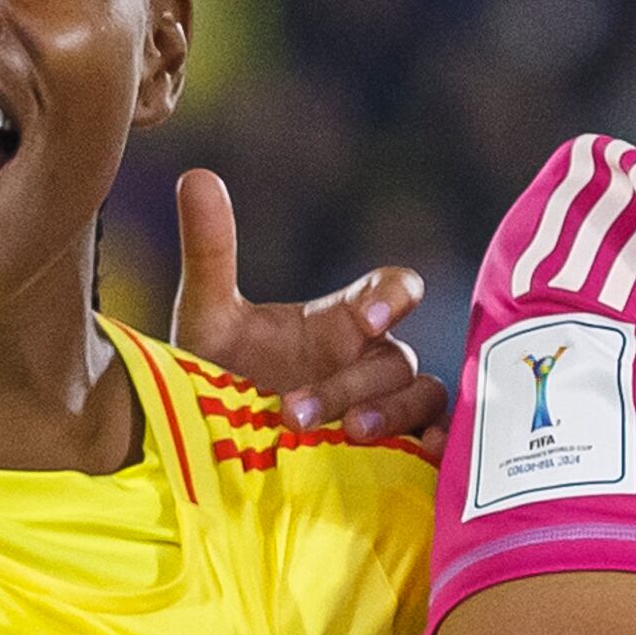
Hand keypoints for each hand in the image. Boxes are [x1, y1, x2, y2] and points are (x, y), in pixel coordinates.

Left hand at [171, 170, 448, 444]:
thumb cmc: (216, 381)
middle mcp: (371, 364)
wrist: (205, 454)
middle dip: (348, 384)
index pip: (393, 289)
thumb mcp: (208, 318)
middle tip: (293, 412)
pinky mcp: (393, 460)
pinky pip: (436, 450)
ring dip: (390, 414)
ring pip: (422, 398)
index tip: (369, 317)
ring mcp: (386, 411)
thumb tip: (195, 175)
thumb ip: (210, 252)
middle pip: (394, 360)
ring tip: (347, 436)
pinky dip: (440, 449)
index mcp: (342, 323)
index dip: (393, 296)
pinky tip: (427, 454)